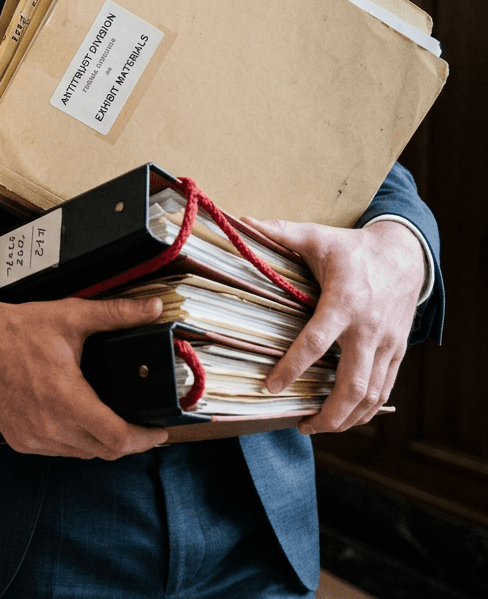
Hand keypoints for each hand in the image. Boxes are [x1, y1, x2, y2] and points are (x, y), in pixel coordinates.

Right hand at [0, 296, 167, 457]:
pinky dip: (72, 443)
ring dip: (99, 443)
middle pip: (104, 451)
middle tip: (139, 426)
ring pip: (82, 454)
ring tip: (108, 422)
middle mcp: (49, 425)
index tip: (158, 433)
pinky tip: (75, 423)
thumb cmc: (19, 330)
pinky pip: (57, 452)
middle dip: (127, 441)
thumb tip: (154, 307)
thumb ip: (116, 314)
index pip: (117, 438)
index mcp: (67, 399)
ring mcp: (32, 437)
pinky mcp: (20, 440)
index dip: (144, 439)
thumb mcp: (71, 316)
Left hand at [244, 218, 424, 433]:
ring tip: (318, 427)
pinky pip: (385, 389)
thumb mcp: (317, 237)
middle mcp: (369, 329)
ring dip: (347, 419)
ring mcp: (387, 344)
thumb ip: (280, 234)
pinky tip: (346, 418)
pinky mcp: (398, 352)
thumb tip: (242, 221)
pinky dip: (367, 410)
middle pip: (352, 384)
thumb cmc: (353, 249)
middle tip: (302, 426)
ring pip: (372, 394)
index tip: (271, 387)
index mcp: (344, 302)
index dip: (292, 367)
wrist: (406, 255)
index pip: (316, 342)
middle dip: (328, 412)